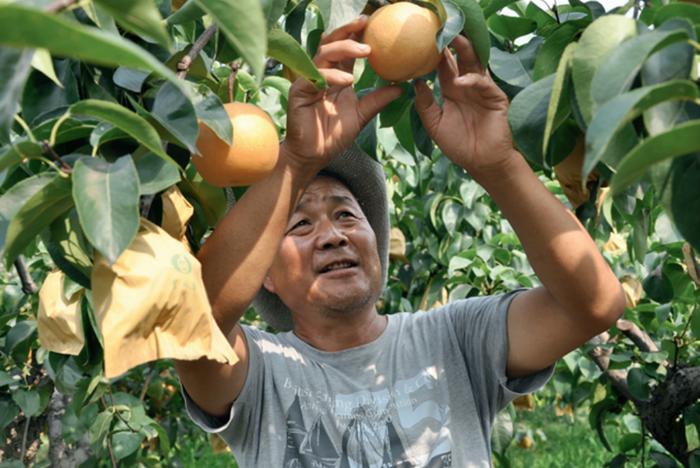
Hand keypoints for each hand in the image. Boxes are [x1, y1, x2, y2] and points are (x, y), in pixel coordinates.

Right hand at [283, 16, 402, 173]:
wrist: (313, 156)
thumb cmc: (333, 136)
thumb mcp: (361, 115)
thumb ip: (377, 100)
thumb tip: (401, 87)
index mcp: (336, 76)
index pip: (345, 49)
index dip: (356, 34)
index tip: (374, 24)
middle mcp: (322, 74)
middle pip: (331, 43)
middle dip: (348, 31)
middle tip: (366, 25)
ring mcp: (309, 81)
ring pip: (323, 54)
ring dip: (344, 49)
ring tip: (365, 52)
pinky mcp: (299, 92)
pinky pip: (315, 77)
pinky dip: (332, 76)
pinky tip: (347, 80)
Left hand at [414, 35, 517, 178]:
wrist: (481, 163)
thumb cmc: (459, 145)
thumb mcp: (435, 125)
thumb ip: (425, 104)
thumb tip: (415, 82)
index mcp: (452, 90)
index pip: (443, 67)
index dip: (434, 54)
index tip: (422, 40)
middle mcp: (467, 86)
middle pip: (459, 58)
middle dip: (451, 43)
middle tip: (439, 29)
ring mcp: (482, 90)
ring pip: (474, 63)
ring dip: (464, 50)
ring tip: (453, 39)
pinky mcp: (495, 97)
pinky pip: (483, 83)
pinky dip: (471, 81)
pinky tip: (459, 82)